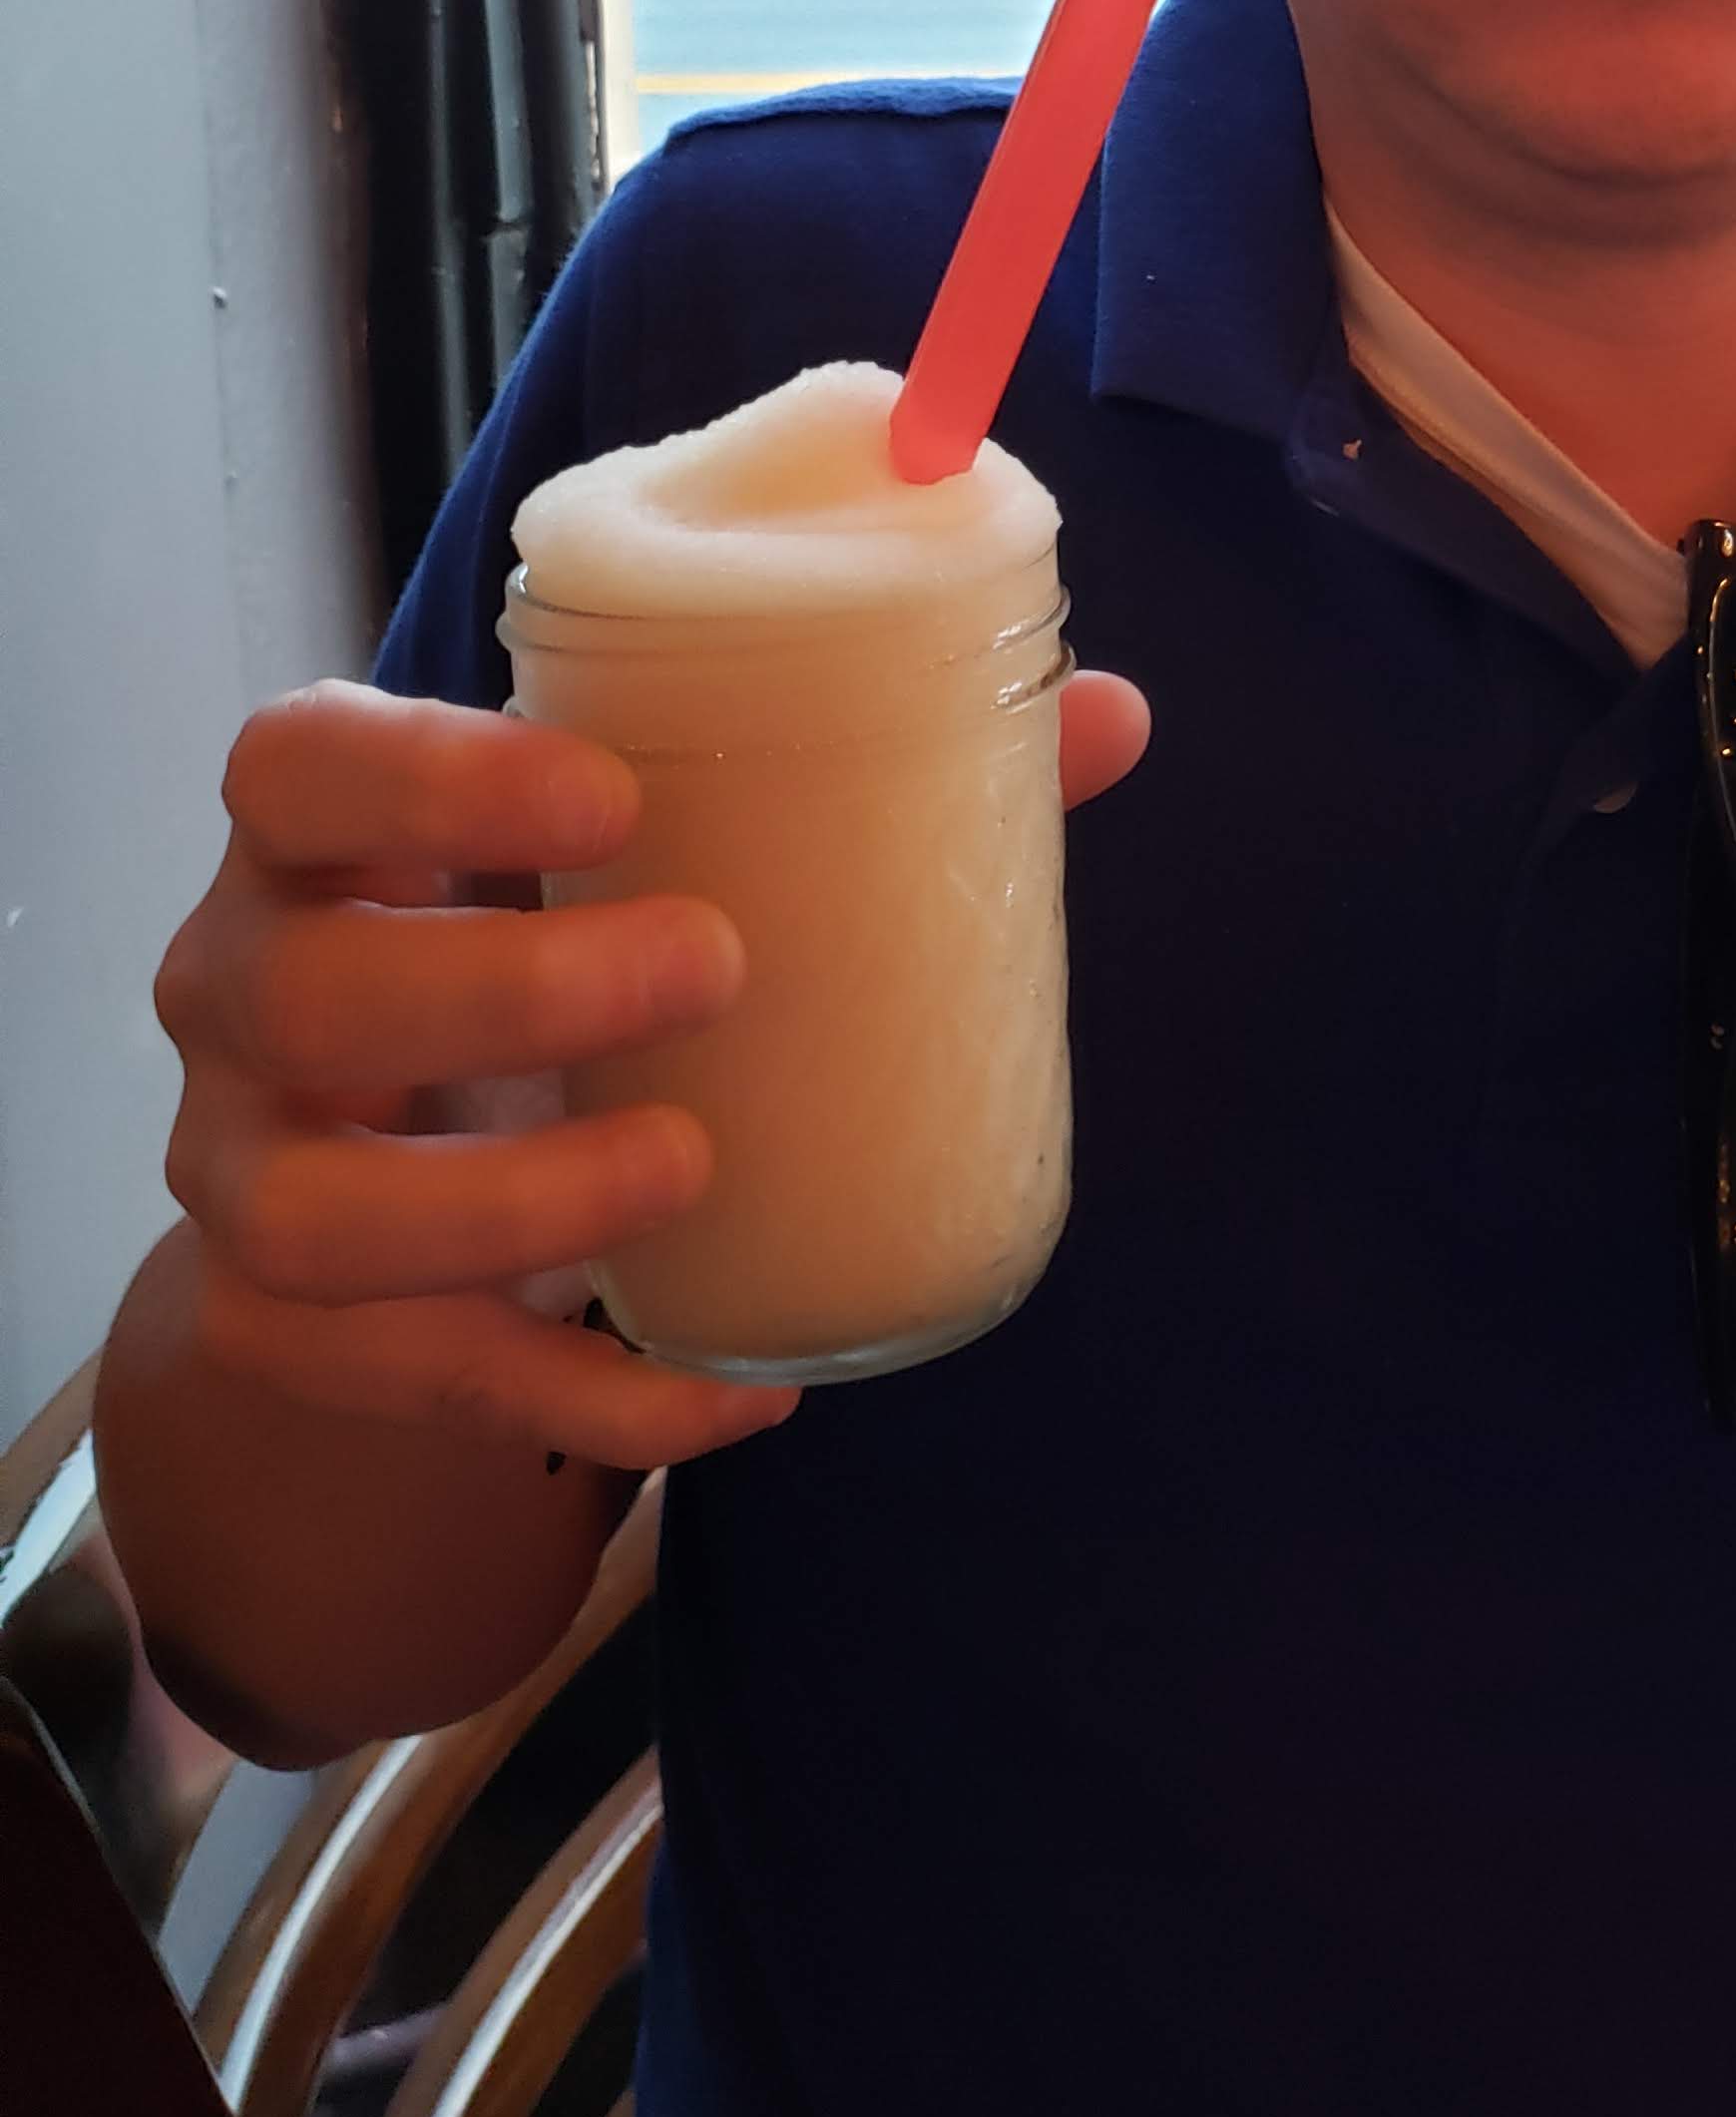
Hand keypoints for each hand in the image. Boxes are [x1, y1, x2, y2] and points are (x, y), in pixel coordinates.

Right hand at [154, 669, 1150, 1472]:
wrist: (398, 1154)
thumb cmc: (552, 934)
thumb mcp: (657, 845)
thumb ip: (865, 772)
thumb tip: (1110, 716)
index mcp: (320, 836)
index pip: (297, 767)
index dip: (430, 775)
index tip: (611, 791)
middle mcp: (244, 994)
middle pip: (304, 990)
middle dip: (504, 990)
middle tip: (711, 966)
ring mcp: (246, 1176)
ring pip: (308, 1217)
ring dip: (504, 1204)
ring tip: (691, 1167)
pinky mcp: (289, 1336)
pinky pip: (414, 1388)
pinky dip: (583, 1401)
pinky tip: (735, 1390)